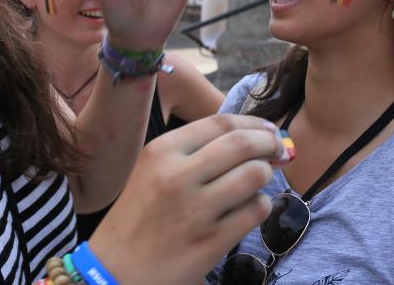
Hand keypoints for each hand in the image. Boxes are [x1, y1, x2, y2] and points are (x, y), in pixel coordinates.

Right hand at [88, 115, 283, 284]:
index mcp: (161, 152)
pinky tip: (250, 208)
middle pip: (243, 144)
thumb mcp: (152, 170)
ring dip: (266, 174)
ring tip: (259, 181)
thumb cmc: (137, 217)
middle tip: (279, 150)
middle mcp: (177, 176)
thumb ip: (194, 151)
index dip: (253, 122)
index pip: (220, 123)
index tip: (268, 128)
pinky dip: (261, 205)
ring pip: (255, 175)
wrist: (113, 271)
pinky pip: (255, 211)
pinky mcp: (210, 242)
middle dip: (269, 143)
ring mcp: (195, 210)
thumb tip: (252, 134)